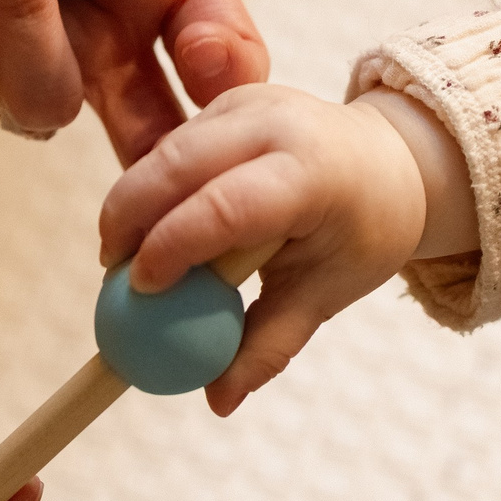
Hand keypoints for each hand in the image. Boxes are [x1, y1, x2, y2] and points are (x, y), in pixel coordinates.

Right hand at [100, 84, 462, 413]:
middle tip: (109, 274)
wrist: (391, 162)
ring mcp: (249, 103)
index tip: (139, 290)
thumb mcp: (326, 293)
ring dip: (134, 203)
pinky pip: (173, 144)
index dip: (173, 246)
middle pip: (178, 163)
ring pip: (165, 150)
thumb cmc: (361, 233)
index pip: (226, 207)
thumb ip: (270, 345)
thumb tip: (218, 401)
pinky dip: (153, 186)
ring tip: (127, 258)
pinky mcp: (227, 99)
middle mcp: (278, 124)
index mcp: (312, 174)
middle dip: (128, 217)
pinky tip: (157, 225)